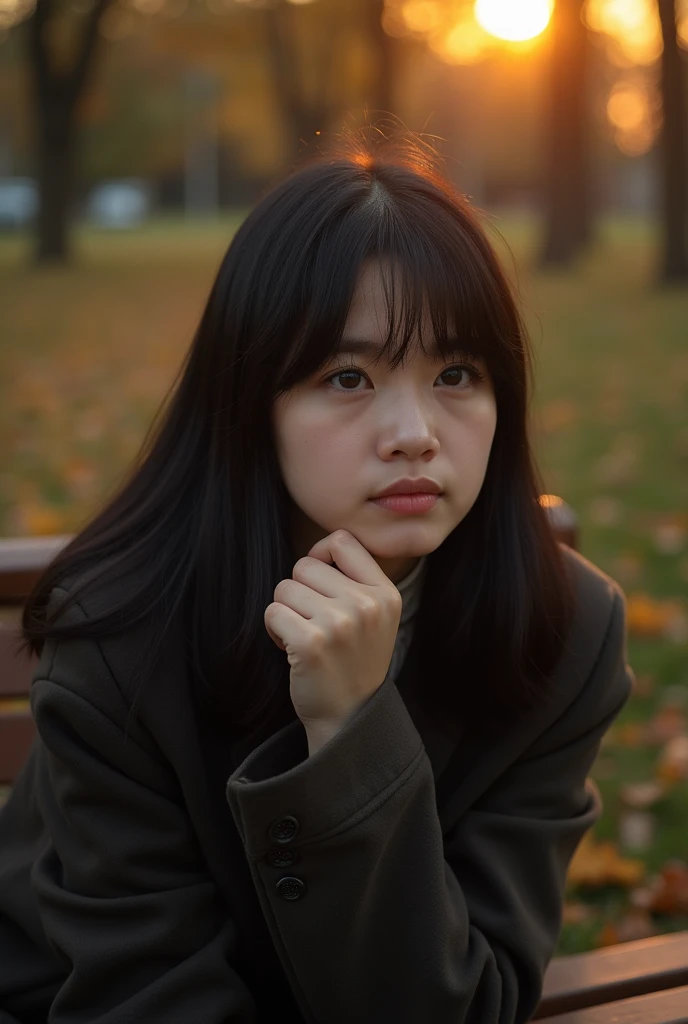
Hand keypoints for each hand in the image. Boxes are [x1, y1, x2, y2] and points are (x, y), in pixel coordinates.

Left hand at [264, 530, 402, 739]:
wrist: (349, 717)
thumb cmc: (354, 661)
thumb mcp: (375, 616)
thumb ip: (355, 580)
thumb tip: (317, 549)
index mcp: (386, 594)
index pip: (342, 541)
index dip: (320, 555)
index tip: (319, 582)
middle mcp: (366, 605)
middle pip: (305, 564)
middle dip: (299, 590)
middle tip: (312, 621)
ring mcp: (340, 623)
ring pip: (285, 587)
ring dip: (286, 612)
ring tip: (305, 636)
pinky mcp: (310, 642)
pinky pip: (272, 612)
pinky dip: (274, 630)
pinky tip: (292, 649)